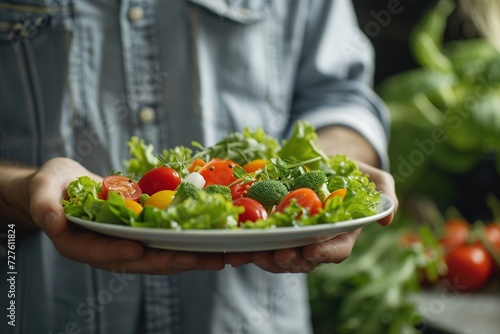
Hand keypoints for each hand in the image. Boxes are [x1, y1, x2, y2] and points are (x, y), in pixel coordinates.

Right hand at [28, 158, 224, 273]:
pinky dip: (189, 241)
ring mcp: (128, 244)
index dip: (119, 252)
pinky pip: (167, 241)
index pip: (102, 253)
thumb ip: (45, 206)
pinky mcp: (143, 234)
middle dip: (175, 260)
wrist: (67, 188)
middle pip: (143, 260)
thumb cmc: (52, 188)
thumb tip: (51, 221)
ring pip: (161, 255)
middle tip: (205, 258)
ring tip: (222, 255)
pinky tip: (214, 239)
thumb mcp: (42, 190)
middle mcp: (109, 251)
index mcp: (82, 246)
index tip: (139, 248)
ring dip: (192, 256)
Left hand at [224, 161, 397, 272]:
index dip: (324, 254)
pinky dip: (247, 247)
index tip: (310, 251)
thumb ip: (385, 193)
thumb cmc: (350, 172)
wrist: (321, 161)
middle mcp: (317, 241)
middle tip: (276, 254)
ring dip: (264, 258)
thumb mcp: (373, 178)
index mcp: (341, 234)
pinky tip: (233, 250)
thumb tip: (389, 219)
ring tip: (249, 253)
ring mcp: (294, 237)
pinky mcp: (273, 229)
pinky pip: (261, 243)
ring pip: (279, 256)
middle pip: (303, 260)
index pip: (336, 251)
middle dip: (289, 260)